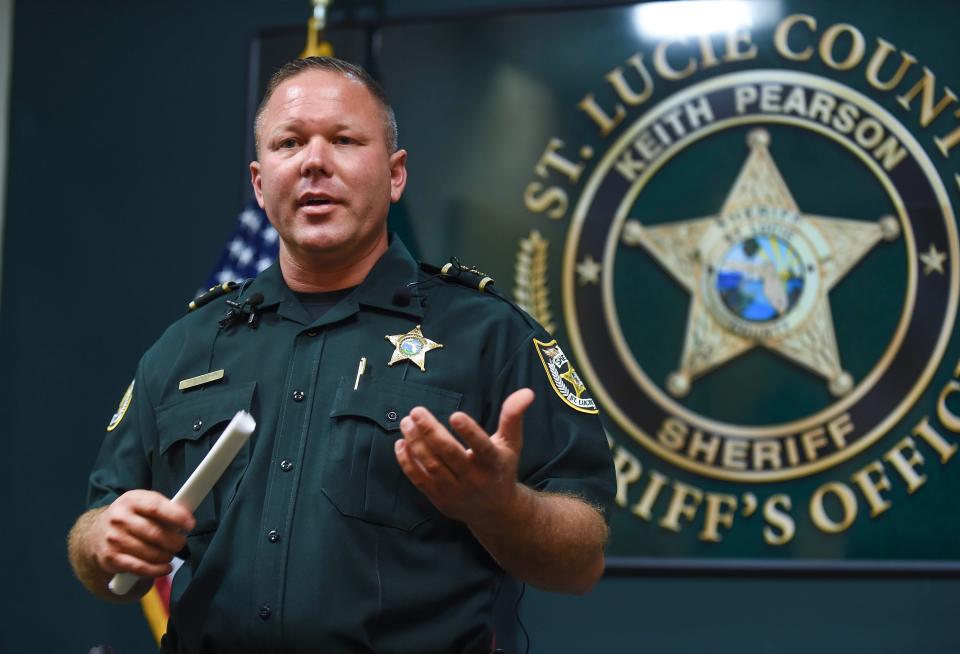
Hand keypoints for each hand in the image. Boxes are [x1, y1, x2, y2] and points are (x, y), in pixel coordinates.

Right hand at [91, 490, 194, 578]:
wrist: (96, 533)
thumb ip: (165, 507)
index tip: (191, 524)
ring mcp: (114, 539)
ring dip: (168, 556)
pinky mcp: (111, 558)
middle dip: (176, 541)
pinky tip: (166, 567)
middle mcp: (119, 518)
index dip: (177, 516)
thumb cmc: (131, 516)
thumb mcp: (144, 502)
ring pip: (151, 553)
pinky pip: (140, 568)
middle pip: (156, 534)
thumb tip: (188, 519)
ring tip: (171, 553)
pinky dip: (158, 570)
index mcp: (131, 500)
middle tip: (181, 542)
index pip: (156, 508)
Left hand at [395, 388, 534, 527]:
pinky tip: (401, 443)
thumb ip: (513, 416)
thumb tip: (526, 392)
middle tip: (416, 411)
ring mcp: (455, 490)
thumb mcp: (511, 443)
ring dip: (416, 443)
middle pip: (449, 454)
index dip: (469, 432)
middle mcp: (475, 479)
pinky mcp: (439, 498)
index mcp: (494, 463)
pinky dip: (407, 462)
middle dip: (430, 432)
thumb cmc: (502, 468)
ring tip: (406, 422)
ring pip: (431, 466)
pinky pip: (419, 479)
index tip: (455, 415)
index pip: (482, 447)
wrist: (495, 511)